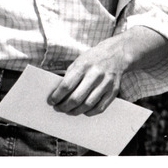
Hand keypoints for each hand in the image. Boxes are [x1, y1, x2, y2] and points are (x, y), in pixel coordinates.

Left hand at [47, 26, 167, 115]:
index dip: (57, 96)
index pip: (67, 86)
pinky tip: (83, 111)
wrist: (115, 55)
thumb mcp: (77, 62)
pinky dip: (89, 112)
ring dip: (76, 111)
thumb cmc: (92, 59)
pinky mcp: (113, 92)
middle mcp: (95, 76)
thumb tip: (58, 92)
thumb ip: (69, 76)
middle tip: (58, 108)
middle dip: (65, 106)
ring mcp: (105, 85)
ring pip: (88, 105)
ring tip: (68, 111)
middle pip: (77, 98)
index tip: (51, 101)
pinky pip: (100, 108)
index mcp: (83, 66)